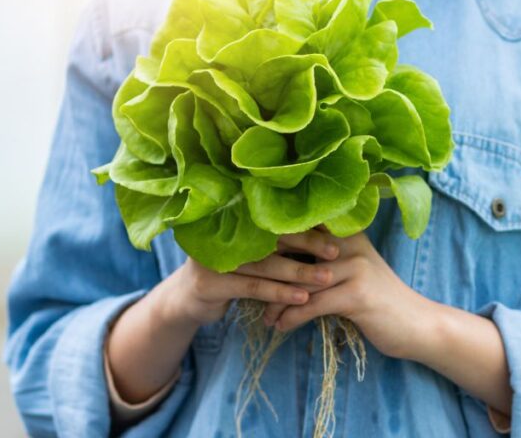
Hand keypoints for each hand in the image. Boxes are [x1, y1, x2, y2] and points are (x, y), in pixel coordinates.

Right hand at [160, 229, 341, 327]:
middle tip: (335, 251)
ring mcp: (214, 257)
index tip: (334, 229)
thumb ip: (275, 243)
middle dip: (307, 244)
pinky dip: (280, 292)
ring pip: (266, 264)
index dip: (305, 222)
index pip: (275, 218)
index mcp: (236, 220)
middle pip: (273, 237)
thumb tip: (323, 231)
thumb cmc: (230, 274)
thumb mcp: (251, 255)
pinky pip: (253, 287)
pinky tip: (302, 298)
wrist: (185, 301)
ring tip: (326, 277)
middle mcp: (224, 233)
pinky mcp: (210, 283)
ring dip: (299, 272)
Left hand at [263, 232, 437, 360]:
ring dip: (276, 301)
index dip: (274, 236)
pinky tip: (279, 327)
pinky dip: (291, 318)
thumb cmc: (380, 300)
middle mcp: (351, 244)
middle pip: (297, 247)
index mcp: (349, 233)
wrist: (416, 324)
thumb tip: (286, 258)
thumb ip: (327, 258)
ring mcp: (355, 268)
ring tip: (262, 315)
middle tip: (244, 282)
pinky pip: (312, 305)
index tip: (248, 252)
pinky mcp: (356, 295)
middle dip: (268, 267)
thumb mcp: (355, 270)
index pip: (304, 226)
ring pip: (301, 281)